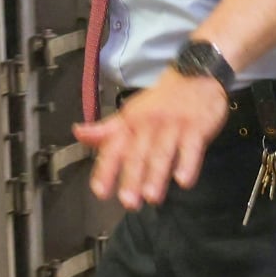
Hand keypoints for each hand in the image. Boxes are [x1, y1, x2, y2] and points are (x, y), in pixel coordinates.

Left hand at [72, 72, 228, 208]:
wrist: (197, 74)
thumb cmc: (161, 101)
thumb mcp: (131, 113)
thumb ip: (107, 130)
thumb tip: (78, 133)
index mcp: (130, 122)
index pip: (114, 148)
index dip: (106, 169)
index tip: (100, 191)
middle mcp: (148, 124)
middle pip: (138, 154)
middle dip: (132, 178)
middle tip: (128, 202)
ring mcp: (173, 125)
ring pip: (163, 153)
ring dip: (156, 175)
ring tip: (152, 197)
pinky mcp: (197, 127)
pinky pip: (192, 147)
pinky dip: (188, 163)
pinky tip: (183, 180)